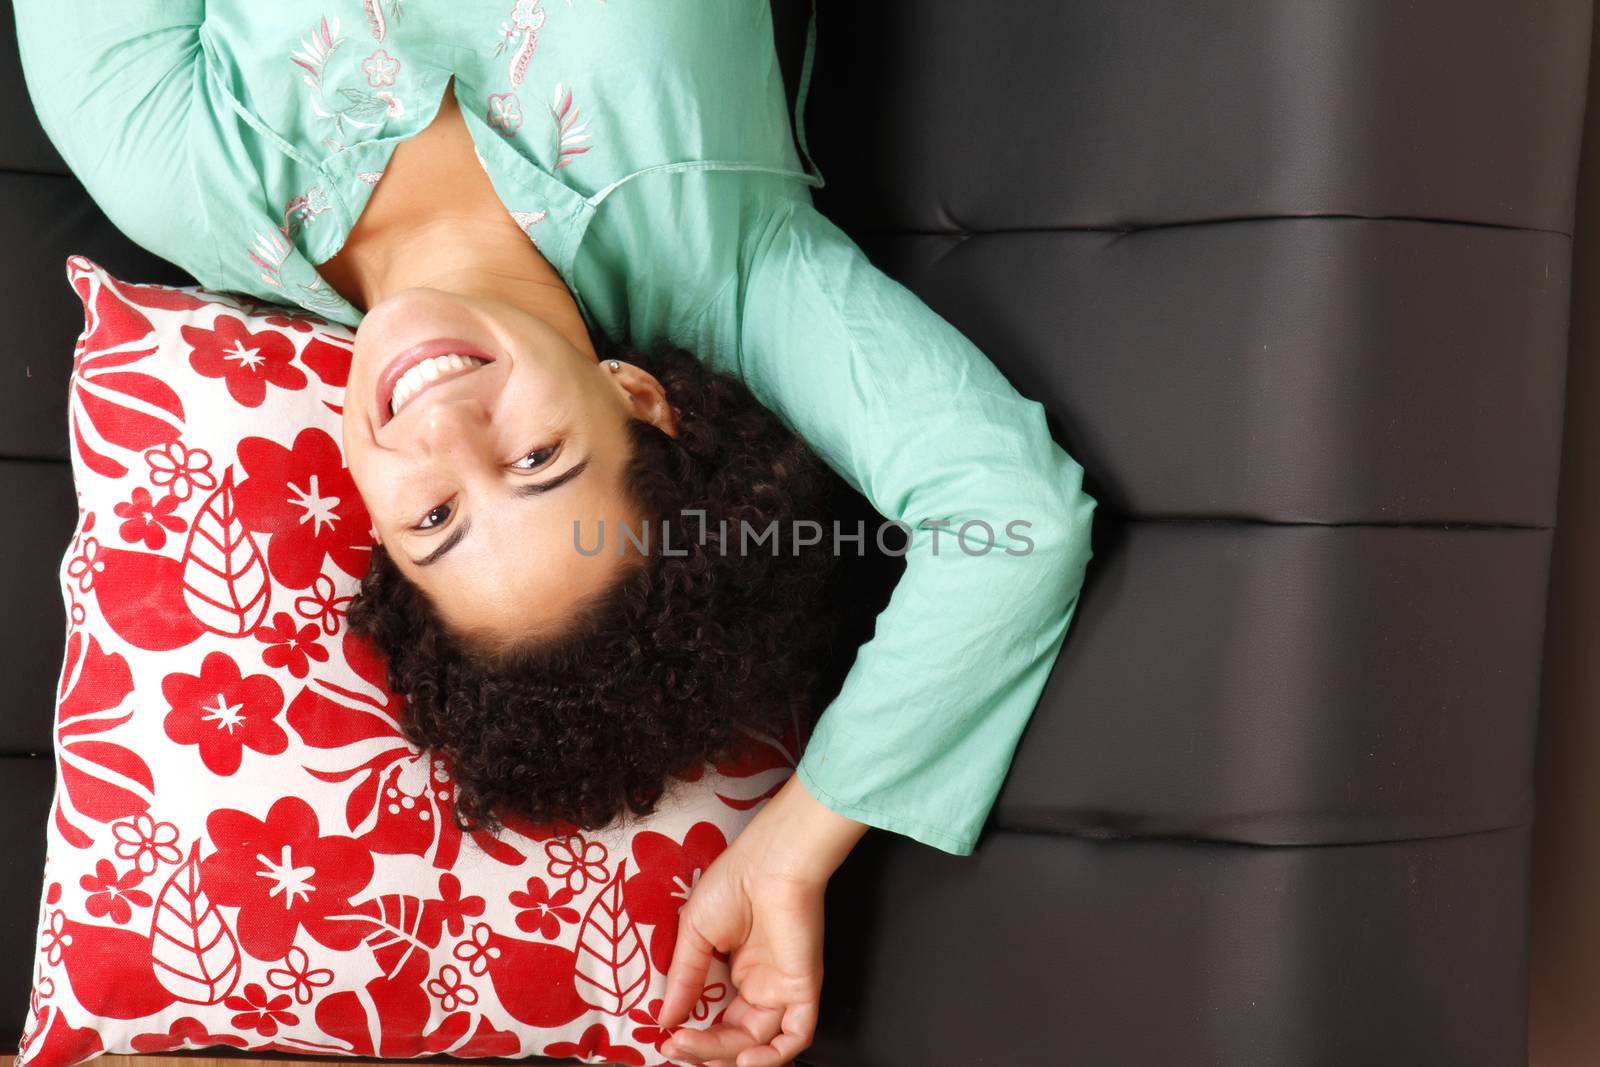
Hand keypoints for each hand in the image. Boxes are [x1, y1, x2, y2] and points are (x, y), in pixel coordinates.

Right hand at [656, 773, 867, 1066]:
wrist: (768, 862)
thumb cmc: (733, 883)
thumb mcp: (694, 933)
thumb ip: (684, 978)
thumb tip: (664, 1018)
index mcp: (738, 971)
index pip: (718, 1020)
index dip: (694, 1035)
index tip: (665, 1038)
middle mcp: (761, 984)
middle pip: (735, 1037)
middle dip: (704, 1049)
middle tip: (676, 1046)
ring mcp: (782, 987)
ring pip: (759, 1042)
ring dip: (725, 1055)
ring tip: (695, 1050)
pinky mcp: (803, 987)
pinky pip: (796, 1035)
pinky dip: (773, 1058)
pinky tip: (743, 1060)